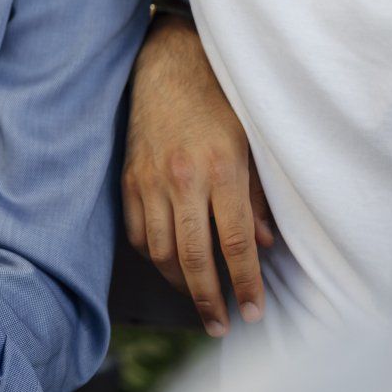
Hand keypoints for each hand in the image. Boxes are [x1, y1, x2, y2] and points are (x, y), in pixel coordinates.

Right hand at [122, 15, 274, 336]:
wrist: (167, 65)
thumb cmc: (217, 102)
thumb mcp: (250, 144)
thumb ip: (256, 197)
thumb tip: (262, 245)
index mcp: (219, 169)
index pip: (234, 241)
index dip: (245, 283)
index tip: (253, 312)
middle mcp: (182, 178)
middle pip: (192, 256)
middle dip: (209, 298)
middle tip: (221, 326)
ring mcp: (149, 179)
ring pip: (159, 250)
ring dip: (179, 283)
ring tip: (198, 300)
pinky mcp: (129, 178)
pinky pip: (137, 231)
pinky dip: (152, 256)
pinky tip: (168, 265)